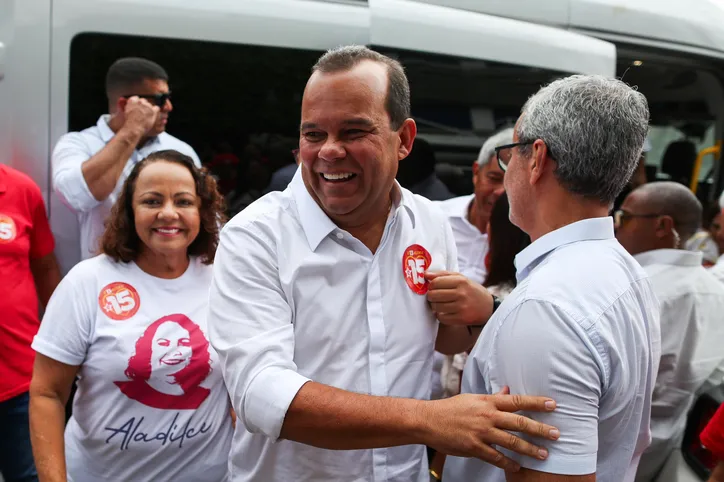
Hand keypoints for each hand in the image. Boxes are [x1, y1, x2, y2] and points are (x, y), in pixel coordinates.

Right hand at [121, 96, 159, 136]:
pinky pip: (157, 108)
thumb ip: (124, 105)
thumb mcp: (124, 112)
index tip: (137, 107)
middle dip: (143, 106)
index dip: (137, 103)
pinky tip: (153, 115)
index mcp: (132, 101)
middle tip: (142, 113)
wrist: (134, 128)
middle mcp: (140, 102)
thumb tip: (122, 99)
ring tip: (146, 116)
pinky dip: (156, 111)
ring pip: (150, 105)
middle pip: (144, 100)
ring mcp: (147, 106)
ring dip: (149, 109)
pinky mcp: (152, 111)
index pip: (136, 98)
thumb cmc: (129, 122)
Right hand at [420, 391, 558, 471]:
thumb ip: (493, 397)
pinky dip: (509, 463)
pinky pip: (496, 457)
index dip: (536, 402)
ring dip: (530, 449)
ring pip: (511, 441)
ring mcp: (481, 432)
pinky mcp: (474, 447)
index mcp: (488, 402)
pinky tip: (518, 467)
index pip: (517, 400)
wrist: (428, 420)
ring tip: (543, 454)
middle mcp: (487, 416)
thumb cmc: (451, 408)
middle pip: (519, 422)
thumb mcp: (473, 398)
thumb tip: (508, 390)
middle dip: (540, 429)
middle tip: (556, 434)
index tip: (553, 404)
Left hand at [426, 271, 493, 325]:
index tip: (432, 287)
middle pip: (433, 295)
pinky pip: (441, 318)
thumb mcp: (461, 278)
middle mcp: (461, 294)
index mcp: (461, 281)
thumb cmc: (471, 290)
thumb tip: (425, 274)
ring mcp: (462, 307)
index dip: (430, 285)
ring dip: (435, 306)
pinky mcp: (462, 319)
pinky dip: (440, 315)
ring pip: (436, 307)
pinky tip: (445, 312)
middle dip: (430, 296)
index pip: (436, 282)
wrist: (488, 307)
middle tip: (434, 296)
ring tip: (440, 304)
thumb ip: (442, 275)